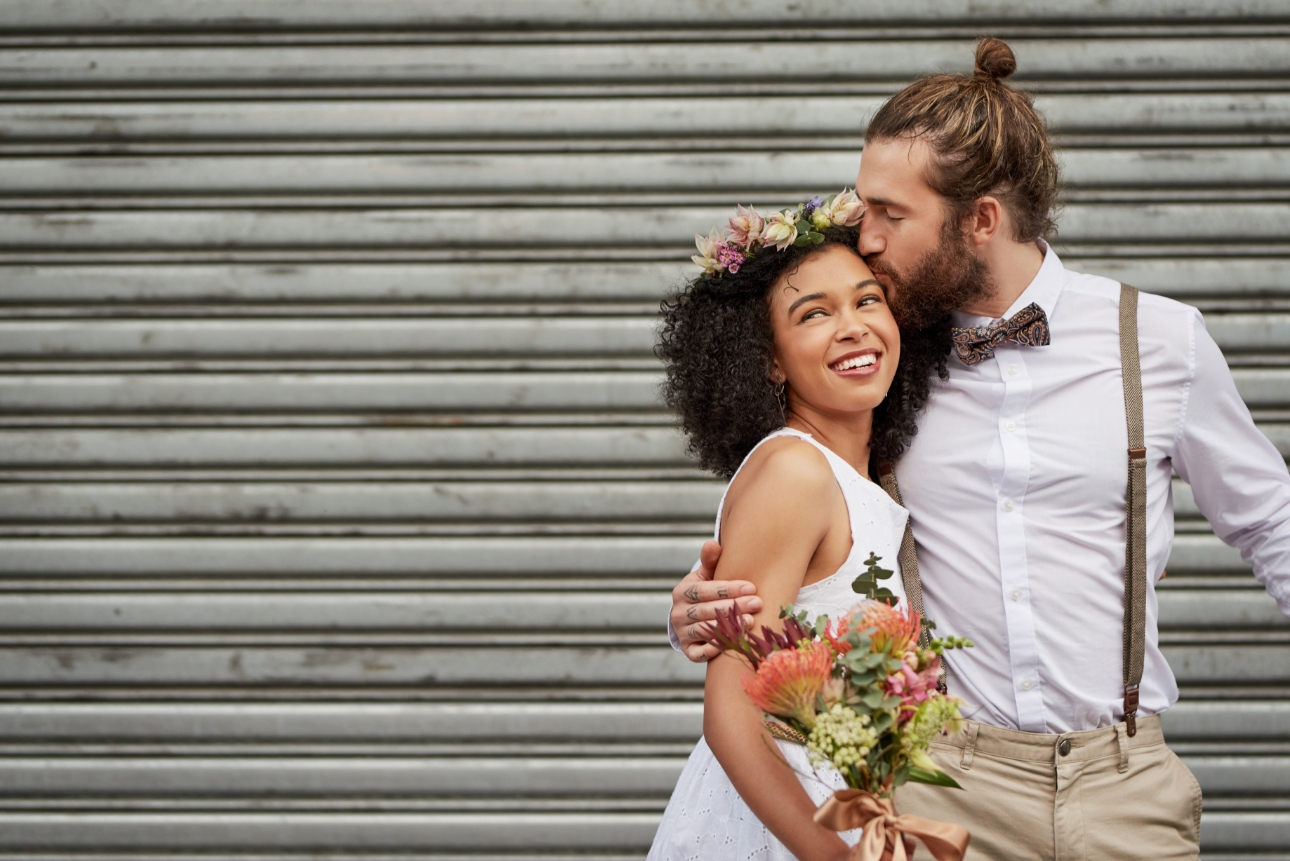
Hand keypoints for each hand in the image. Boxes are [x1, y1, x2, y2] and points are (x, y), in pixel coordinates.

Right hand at [671, 539, 762, 661]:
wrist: (693, 617)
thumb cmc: (706, 591)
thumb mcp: (706, 574)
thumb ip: (711, 560)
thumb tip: (713, 544)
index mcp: (682, 592)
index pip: (705, 590)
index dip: (728, 589)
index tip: (751, 587)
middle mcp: (678, 613)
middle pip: (707, 610)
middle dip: (734, 606)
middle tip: (758, 603)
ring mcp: (682, 633)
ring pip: (705, 630)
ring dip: (729, 627)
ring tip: (752, 621)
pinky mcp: (688, 650)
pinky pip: (699, 654)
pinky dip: (713, 650)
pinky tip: (733, 643)